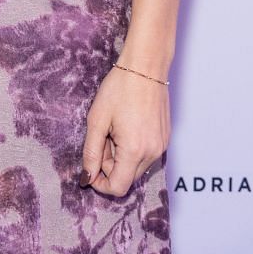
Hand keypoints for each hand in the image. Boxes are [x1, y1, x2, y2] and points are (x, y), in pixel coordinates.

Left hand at [81, 64, 169, 196]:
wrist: (146, 66)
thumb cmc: (119, 89)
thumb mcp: (97, 120)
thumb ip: (91, 152)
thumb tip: (87, 177)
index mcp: (134, 151)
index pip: (118, 187)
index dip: (100, 183)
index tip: (90, 168)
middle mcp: (153, 153)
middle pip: (127, 177)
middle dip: (109, 165)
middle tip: (101, 138)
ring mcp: (162, 146)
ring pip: (136, 166)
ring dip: (121, 156)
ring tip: (113, 129)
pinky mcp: (165, 138)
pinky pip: (146, 154)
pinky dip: (133, 148)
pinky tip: (126, 126)